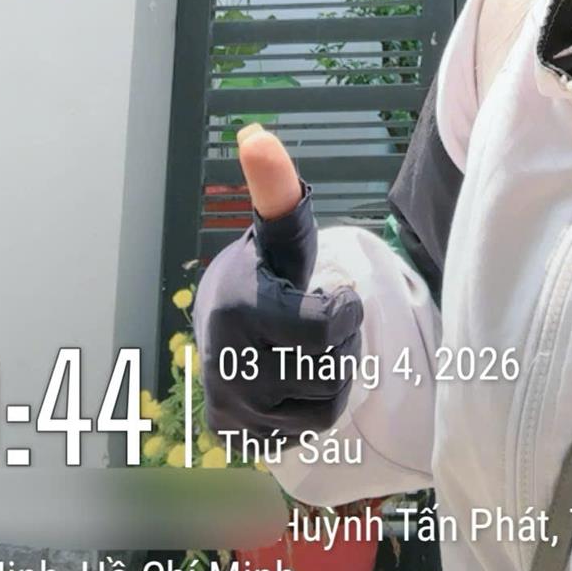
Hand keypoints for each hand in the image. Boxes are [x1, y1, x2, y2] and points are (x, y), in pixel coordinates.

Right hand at [193, 125, 363, 439]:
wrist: (227, 320)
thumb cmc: (268, 271)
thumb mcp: (279, 233)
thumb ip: (276, 190)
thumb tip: (257, 134)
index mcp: (241, 309)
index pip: (327, 330)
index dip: (344, 312)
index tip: (333, 296)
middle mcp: (227, 364)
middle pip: (328, 373)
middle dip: (340, 347)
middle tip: (324, 326)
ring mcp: (229, 406)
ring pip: (320, 410)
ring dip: (330, 379)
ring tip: (314, 352)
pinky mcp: (236, 435)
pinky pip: (302, 435)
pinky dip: (309, 410)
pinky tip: (297, 382)